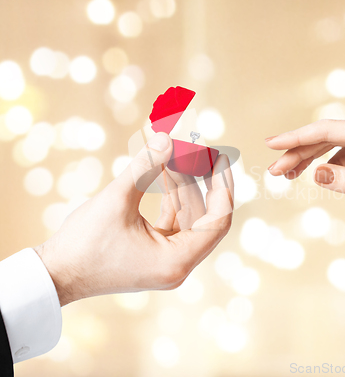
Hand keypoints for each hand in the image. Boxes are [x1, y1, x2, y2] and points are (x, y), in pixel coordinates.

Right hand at [35, 132, 233, 305]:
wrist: (55, 274)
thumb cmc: (84, 244)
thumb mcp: (117, 200)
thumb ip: (145, 166)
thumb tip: (167, 136)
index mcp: (177, 260)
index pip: (219, 220)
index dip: (223, 185)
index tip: (220, 158)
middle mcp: (178, 265)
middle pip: (204, 216)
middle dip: (198, 180)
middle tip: (194, 148)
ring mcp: (166, 261)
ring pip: (187, 217)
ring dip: (181, 185)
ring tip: (172, 155)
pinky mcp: (154, 254)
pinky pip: (172, 222)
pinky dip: (169, 197)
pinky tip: (164, 172)